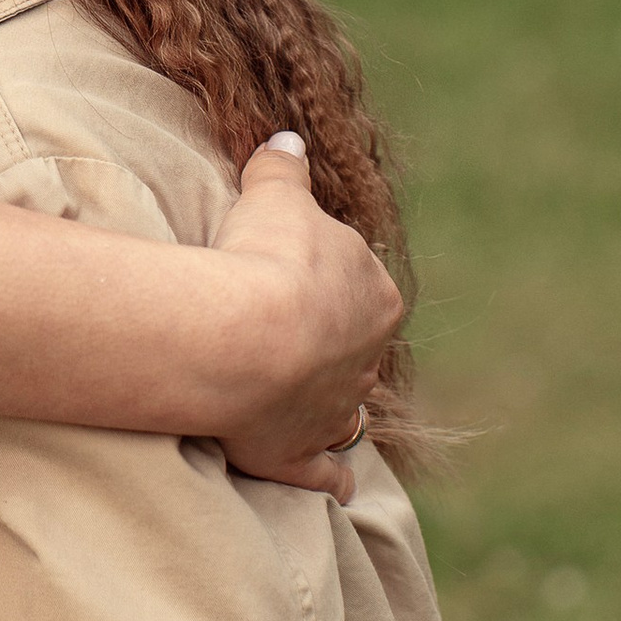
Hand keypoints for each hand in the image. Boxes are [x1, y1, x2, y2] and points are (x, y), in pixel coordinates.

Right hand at [209, 135, 401, 500]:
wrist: (243, 339)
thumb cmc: (265, 258)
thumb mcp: (275, 196)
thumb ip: (284, 167)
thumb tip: (287, 138)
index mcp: (377, 297)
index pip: (359, 285)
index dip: (324, 279)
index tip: (288, 274)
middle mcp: (368, 359)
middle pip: (355, 348)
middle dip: (330, 343)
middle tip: (284, 332)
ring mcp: (338, 410)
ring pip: (346, 407)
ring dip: (328, 403)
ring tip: (292, 395)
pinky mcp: (302, 455)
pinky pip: (328, 472)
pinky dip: (331, 476)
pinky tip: (332, 481)